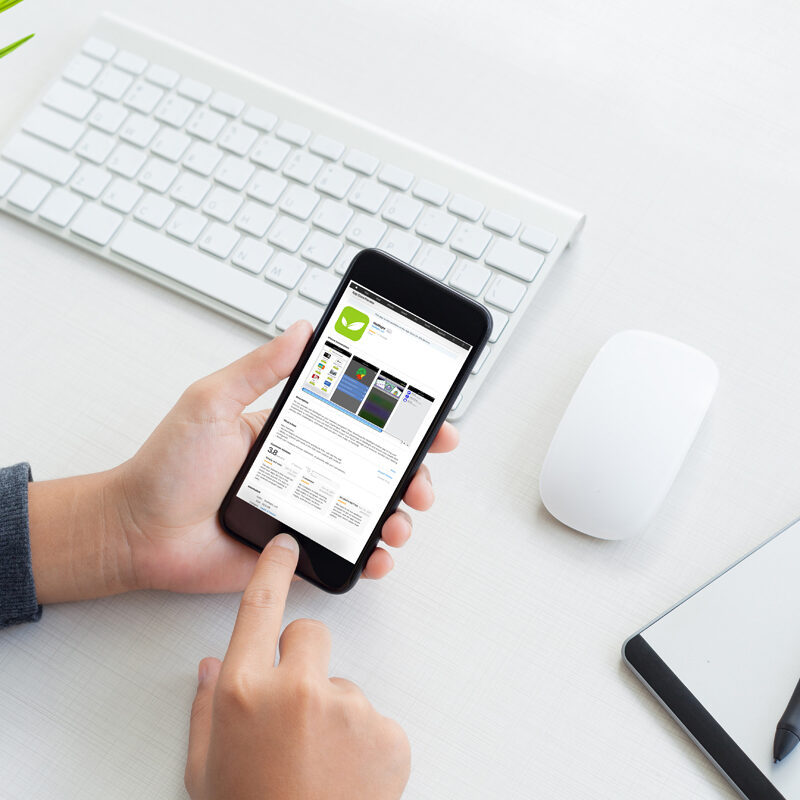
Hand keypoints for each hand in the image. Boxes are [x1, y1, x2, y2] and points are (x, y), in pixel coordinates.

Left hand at [28, 321, 457, 602]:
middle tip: (423, 479)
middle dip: (412, 473)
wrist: (138, 531)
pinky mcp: (296, 550)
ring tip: (401, 520)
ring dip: (398, 515)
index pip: (359, 420)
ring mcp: (304, 512)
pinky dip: (371, 556)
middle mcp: (306, 470)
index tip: (431, 421)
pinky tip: (380, 554)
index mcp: (294, 431)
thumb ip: (259, 368)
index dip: (401, 420)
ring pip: (369, 512)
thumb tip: (303, 329)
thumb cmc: (168, 466)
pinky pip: (344, 554)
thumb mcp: (212, 402)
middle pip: (377, 469)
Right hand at [185, 534, 409, 799]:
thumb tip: (211, 663)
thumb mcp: (206, 768)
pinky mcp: (389, 733)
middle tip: (295, 709)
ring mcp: (349, 709)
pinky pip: (374, 719)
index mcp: (244, 693)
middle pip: (311, 634)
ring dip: (333, 713)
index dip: (272, 570)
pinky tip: (346, 775)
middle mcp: (297, 690)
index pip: (259, 608)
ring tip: (319, 763)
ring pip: (343, 685)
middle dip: (303, 659)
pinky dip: (364, 741)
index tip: (285, 545)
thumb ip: (205, 708)